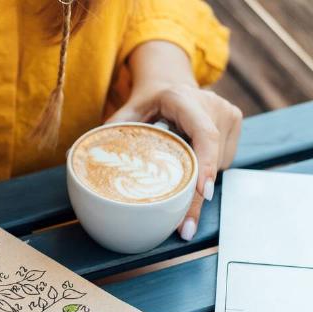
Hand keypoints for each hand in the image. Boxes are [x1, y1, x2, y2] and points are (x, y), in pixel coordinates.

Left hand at [106, 41, 242, 240]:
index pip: (203, 135)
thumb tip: (77, 158)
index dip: (204, 165)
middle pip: (210, 159)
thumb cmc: (148, 100)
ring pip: (218, 164)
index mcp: (183, 99)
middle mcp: (211, 104)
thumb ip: (111, 132)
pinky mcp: (235, 124)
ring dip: (200, 183)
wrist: (172, 82)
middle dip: (197, 197)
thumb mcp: (128, 111)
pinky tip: (193, 171)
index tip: (204, 193)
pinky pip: (224, 160)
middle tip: (185, 228)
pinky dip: (207, 172)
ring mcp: (227, 113)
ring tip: (182, 193)